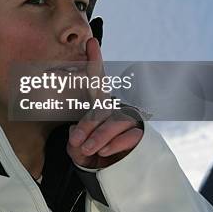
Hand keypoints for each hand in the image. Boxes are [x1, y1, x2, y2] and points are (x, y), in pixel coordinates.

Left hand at [66, 37, 143, 168]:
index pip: (95, 79)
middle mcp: (111, 107)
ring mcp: (125, 118)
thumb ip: (75, 138)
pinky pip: (127, 136)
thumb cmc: (87, 151)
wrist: (104, 169)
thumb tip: (76, 134)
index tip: (91, 42)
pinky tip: (104, 153)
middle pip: (100, 107)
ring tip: (86, 150)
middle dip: (87, 125)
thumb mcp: (76, 145)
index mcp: (94, 103)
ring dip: (98, 138)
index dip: (94, 60)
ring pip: (112, 123)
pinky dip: (113, 145)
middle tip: (76, 141)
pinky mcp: (137, 132)